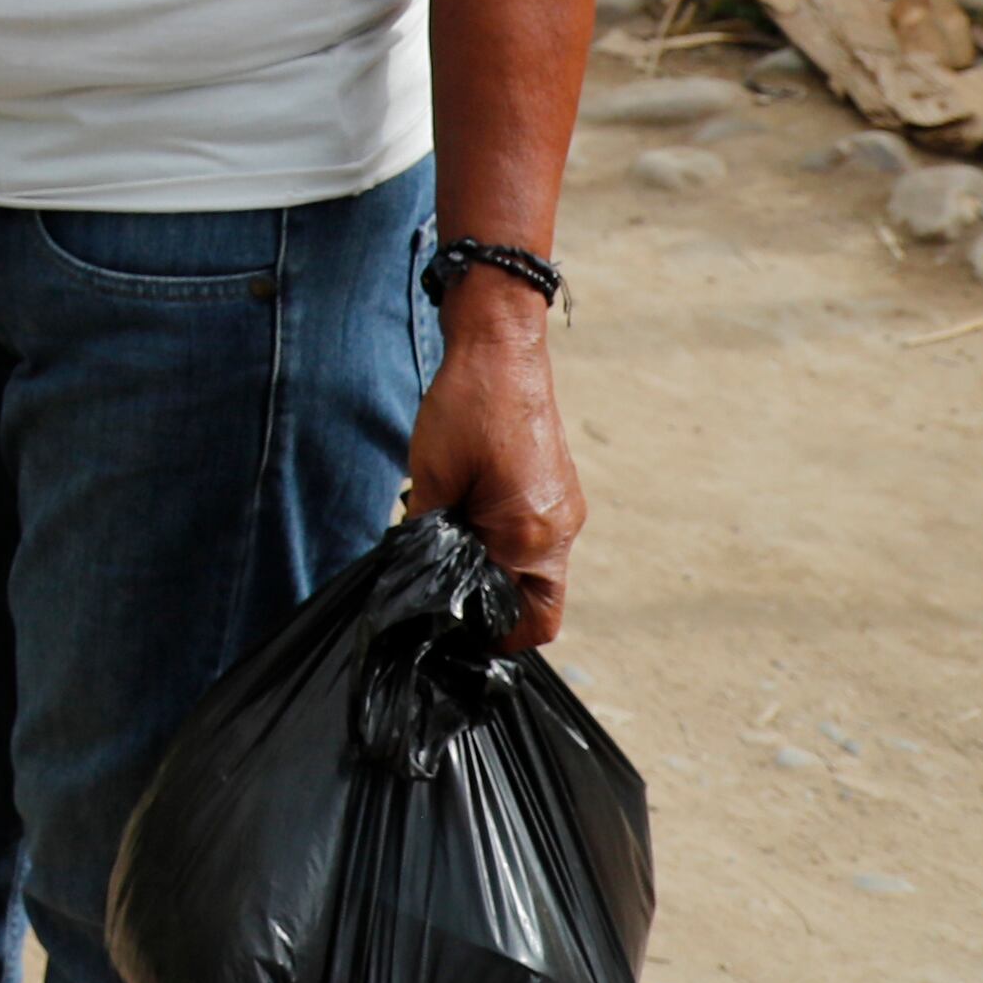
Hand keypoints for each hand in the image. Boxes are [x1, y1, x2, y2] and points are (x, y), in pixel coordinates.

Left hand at [402, 297, 585, 645]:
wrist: (501, 347)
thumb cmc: (467, 405)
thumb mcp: (432, 476)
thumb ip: (429, 534)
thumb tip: (417, 572)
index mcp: (532, 537)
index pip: (529, 622)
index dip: (491, 635)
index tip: (451, 626)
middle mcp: (560, 530)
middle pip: (536, 603)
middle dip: (493, 605)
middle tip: (447, 593)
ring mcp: (564, 509)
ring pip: (535, 569)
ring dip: (497, 569)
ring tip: (454, 548)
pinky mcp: (558, 490)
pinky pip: (537, 537)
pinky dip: (508, 542)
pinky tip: (469, 519)